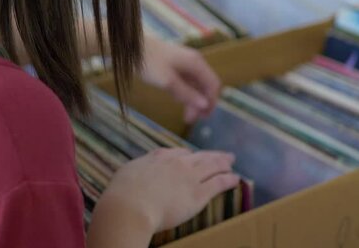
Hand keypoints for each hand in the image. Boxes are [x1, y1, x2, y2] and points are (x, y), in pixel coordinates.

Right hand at [96, 148, 238, 233]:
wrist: (130, 207)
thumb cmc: (122, 193)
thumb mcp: (128, 171)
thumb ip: (140, 168)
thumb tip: (140, 170)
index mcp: (160, 156)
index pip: (180, 153)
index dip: (189, 156)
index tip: (194, 158)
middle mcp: (177, 162)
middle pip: (200, 156)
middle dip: (213, 155)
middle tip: (223, 155)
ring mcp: (190, 177)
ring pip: (213, 166)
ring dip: (224, 164)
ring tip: (232, 163)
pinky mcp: (198, 194)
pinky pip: (219, 183)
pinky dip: (229, 180)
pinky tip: (236, 179)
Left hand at [141, 36, 220, 122]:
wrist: (130, 46)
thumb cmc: (149, 62)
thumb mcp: (168, 81)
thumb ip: (187, 94)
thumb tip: (204, 105)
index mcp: (196, 64)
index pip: (213, 85)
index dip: (211, 102)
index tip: (203, 117)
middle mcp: (194, 62)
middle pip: (205, 85)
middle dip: (201, 103)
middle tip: (191, 120)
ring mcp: (184, 63)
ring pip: (195, 85)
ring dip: (193, 100)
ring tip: (185, 116)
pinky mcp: (174, 65)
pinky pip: (186, 81)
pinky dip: (185, 92)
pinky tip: (177, 100)